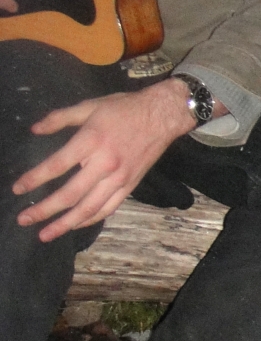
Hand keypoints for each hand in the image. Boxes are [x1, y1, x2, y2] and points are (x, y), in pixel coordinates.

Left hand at [13, 79, 197, 240]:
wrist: (162, 116)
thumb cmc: (124, 109)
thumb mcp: (89, 106)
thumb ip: (60, 118)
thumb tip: (35, 129)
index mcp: (91, 141)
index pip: (56, 166)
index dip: (34, 179)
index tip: (18, 189)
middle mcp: (104, 164)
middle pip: (70, 194)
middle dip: (44, 210)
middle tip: (24, 219)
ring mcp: (119, 178)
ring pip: (89, 208)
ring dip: (65, 223)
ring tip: (46, 234)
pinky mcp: (130, 186)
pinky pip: (108, 208)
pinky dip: (90, 219)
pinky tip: (75, 225)